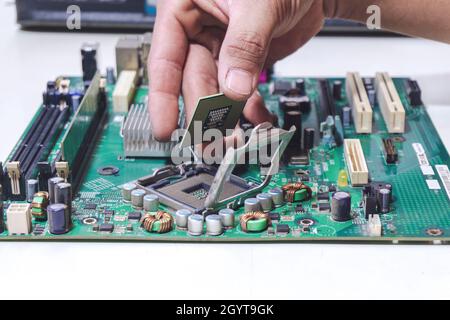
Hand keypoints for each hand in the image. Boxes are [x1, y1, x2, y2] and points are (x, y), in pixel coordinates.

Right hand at [148, 0, 328, 140]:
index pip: (165, 58)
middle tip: (208, 140)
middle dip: (203, 112)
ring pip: (217, 91)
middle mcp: (200, 31)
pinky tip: (257, 120)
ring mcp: (223, 49)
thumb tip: (234, 88)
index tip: (165, 127)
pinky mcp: (244, 62)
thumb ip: (244, 45)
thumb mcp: (257, 3)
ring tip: (232, 140)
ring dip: (226, 117)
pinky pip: (242, 91)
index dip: (163, 97)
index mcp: (186, 8)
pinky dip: (250, 108)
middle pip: (194, 81)